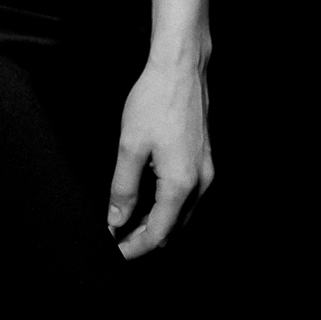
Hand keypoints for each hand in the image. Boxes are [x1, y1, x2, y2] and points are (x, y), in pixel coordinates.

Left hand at [107, 49, 212, 260]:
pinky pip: (187, 195)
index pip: (157, 233)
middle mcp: (199, 182)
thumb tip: (116, 220)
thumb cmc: (156, 99)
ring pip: (182, 213)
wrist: (180, 67)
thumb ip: (122, 189)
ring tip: (128, 221)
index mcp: (180, 184)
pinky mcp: (204, 158)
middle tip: (118, 239)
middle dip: (145, 238)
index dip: (133, 248)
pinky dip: (168, 205)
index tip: (115, 252)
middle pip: (172, 228)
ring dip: (157, 223)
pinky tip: (149, 198)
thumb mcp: (130, 146)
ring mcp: (205, 170)